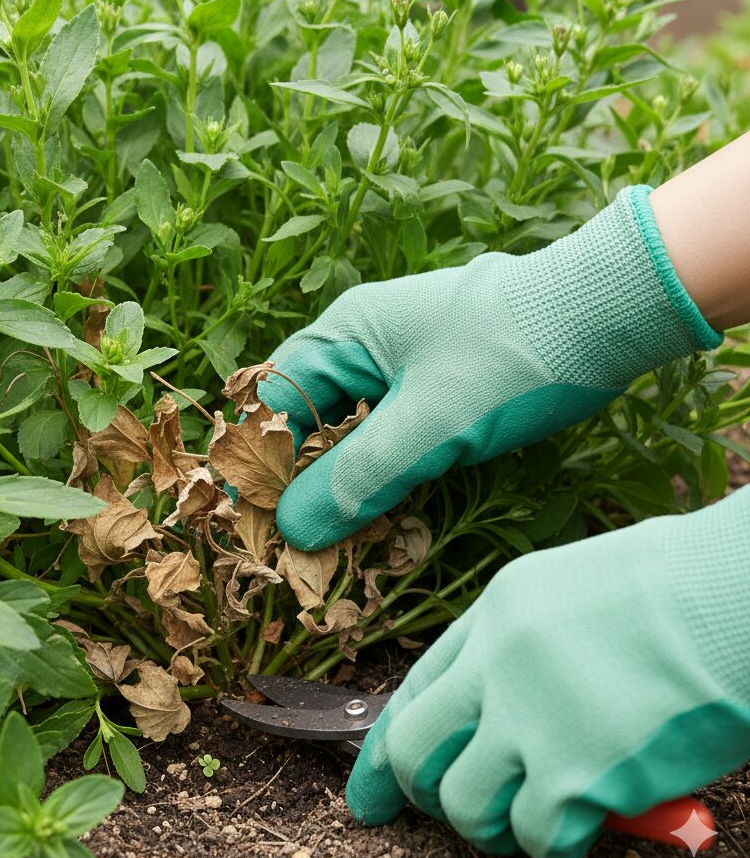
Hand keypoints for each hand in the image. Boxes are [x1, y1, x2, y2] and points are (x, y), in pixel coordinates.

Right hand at [259, 185, 719, 549]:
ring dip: (339, 481)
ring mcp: (403, 365)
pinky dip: (380, 473)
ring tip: (327, 538)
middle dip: (296, 479)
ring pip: (349, 432)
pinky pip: (389, 435)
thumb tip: (293, 530)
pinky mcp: (438, 388)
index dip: (254, 461)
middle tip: (290, 542)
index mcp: (344, 334)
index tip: (248, 520)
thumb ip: (357, 477)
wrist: (609, 315)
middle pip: (306, 419)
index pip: (271, 402)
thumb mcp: (429, 423)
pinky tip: (380, 512)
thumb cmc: (509, 356)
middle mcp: (363, 344)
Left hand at [345, 486, 749, 857]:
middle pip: (413, 749)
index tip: (371, 790)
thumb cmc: (675, 588)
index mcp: (494, 615)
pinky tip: (584, 823)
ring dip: (491, 825)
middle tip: (452, 809)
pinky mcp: (577, 773)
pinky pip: (536, 836)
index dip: (381, 748)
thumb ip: (524, 647)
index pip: (413, 689)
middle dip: (422, 792)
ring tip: (529, 815)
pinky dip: (555, 842)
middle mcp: (496, 665)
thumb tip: (502, 707)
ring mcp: (531, 718)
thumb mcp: (571, 591)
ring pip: (464, 803)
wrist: (731, 595)